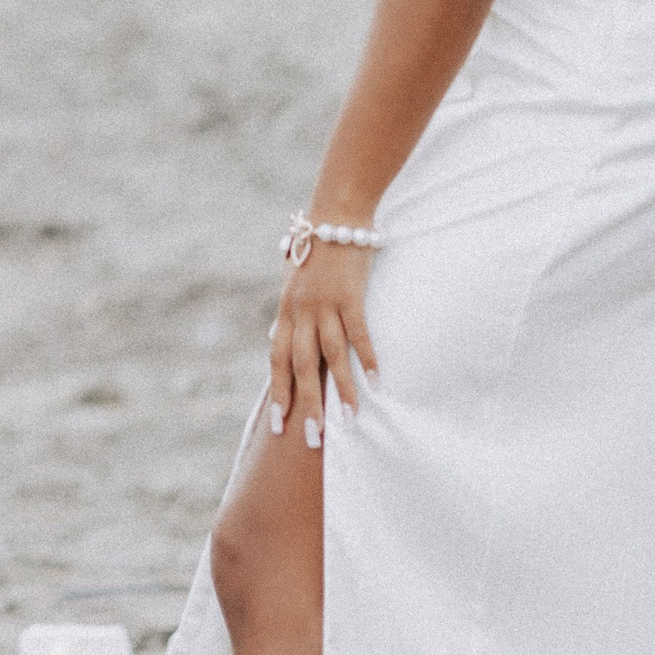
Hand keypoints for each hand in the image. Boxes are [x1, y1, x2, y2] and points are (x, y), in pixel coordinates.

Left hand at [266, 238, 376, 449]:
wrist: (335, 215)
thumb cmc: (316, 250)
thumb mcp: (293, 283)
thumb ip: (290, 314)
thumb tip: (277, 339)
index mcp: (286, 311)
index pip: (277, 359)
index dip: (278, 392)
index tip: (279, 424)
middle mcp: (301, 311)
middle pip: (300, 366)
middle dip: (305, 405)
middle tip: (312, 439)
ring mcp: (325, 304)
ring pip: (330, 356)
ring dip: (340, 391)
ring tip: (350, 422)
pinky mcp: (350, 296)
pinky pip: (358, 334)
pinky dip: (368, 358)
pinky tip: (377, 383)